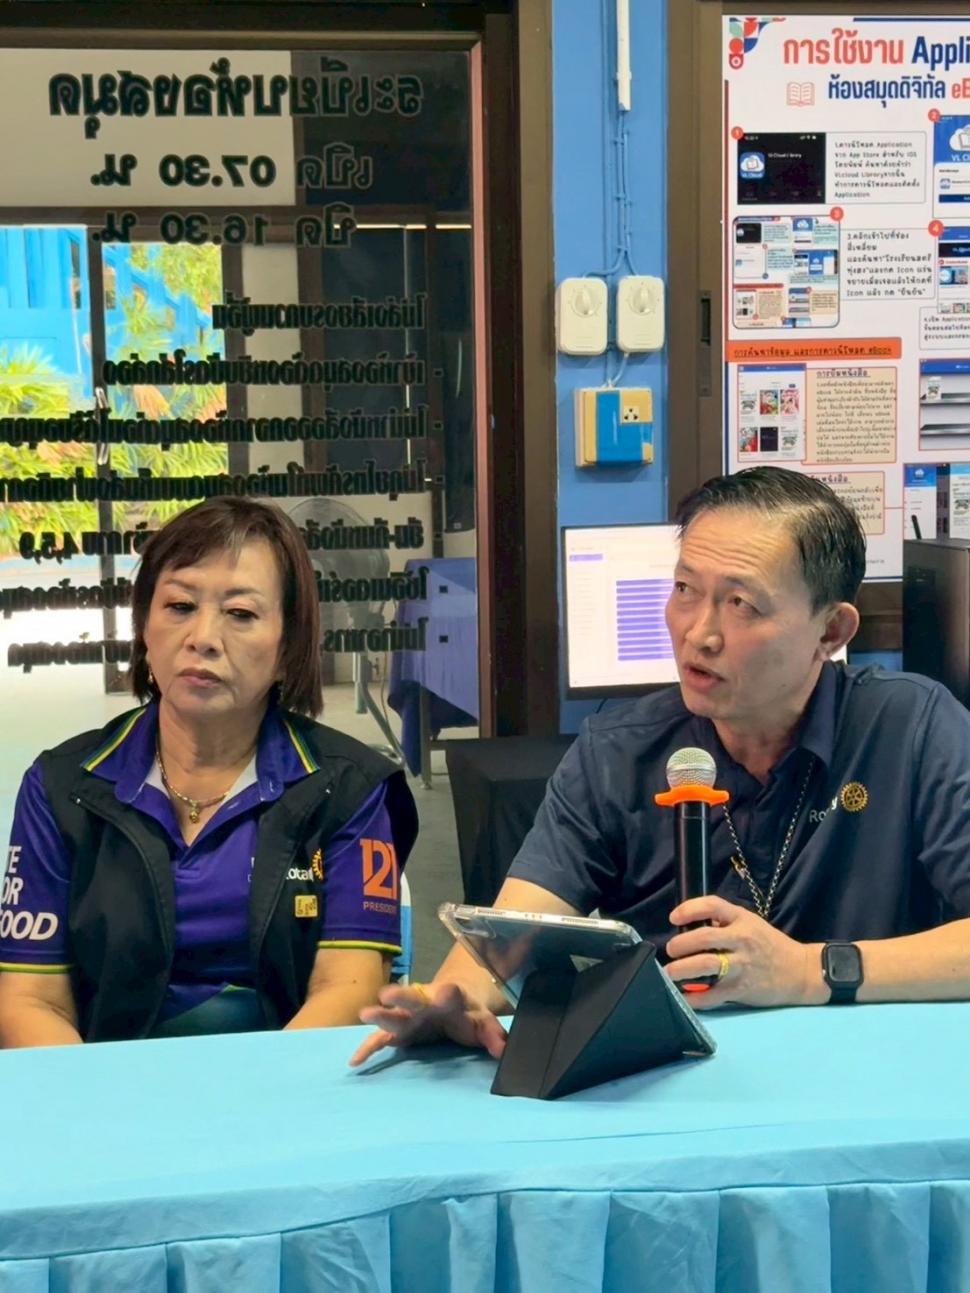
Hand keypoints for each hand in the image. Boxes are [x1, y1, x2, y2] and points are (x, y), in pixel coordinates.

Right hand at [348, 981, 507, 1066]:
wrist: (451, 1003)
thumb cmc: (467, 1013)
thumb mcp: (485, 1023)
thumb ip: (494, 1035)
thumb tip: (503, 1051)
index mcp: (450, 996)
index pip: (449, 993)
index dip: (446, 993)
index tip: (443, 994)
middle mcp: (425, 1002)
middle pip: (414, 997)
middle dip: (402, 996)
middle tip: (388, 994)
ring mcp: (409, 1017)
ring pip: (394, 1015)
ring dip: (380, 1015)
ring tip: (365, 1015)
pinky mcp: (400, 1032)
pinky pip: (381, 1039)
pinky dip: (369, 1048)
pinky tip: (355, 1061)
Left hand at [665, 895, 825, 1008]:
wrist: (801, 972)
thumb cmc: (771, 945)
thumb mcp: (751, 923)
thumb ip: (725, 922)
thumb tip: (692, 924)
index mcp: (742, 920)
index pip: (712, 905)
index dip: (689, 909)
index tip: (673, 918)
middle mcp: (741, 940)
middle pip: (703, 937)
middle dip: (680, 944)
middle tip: (671, 950)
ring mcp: (741, 965)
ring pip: (705, 964)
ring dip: (681, 969)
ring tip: (671, 972)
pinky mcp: (741, 989)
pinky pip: (712, 995)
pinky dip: (694, 997)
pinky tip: (684, 997)